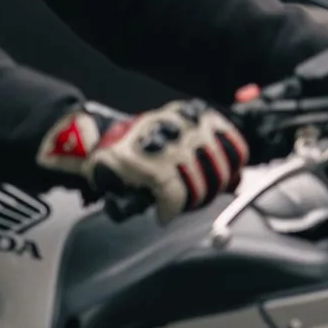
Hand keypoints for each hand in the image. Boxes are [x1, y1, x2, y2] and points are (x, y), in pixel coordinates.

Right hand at [38, 98, 245, 219]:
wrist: (92, 144)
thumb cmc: (135, 146)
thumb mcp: (174, 137)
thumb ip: (205, 151)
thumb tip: (234, 178)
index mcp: (190, 115)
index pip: (232, 144)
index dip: (235, 169)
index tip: (231, 182)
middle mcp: (181, 124)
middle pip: (219, 168)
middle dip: (211, 191)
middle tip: (195, 199)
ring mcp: (165, 144)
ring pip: (200, 183)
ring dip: (191, 201)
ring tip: (177, 205)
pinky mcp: (148, 164)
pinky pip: (174, 194)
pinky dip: (171, 208)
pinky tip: (164, 212)